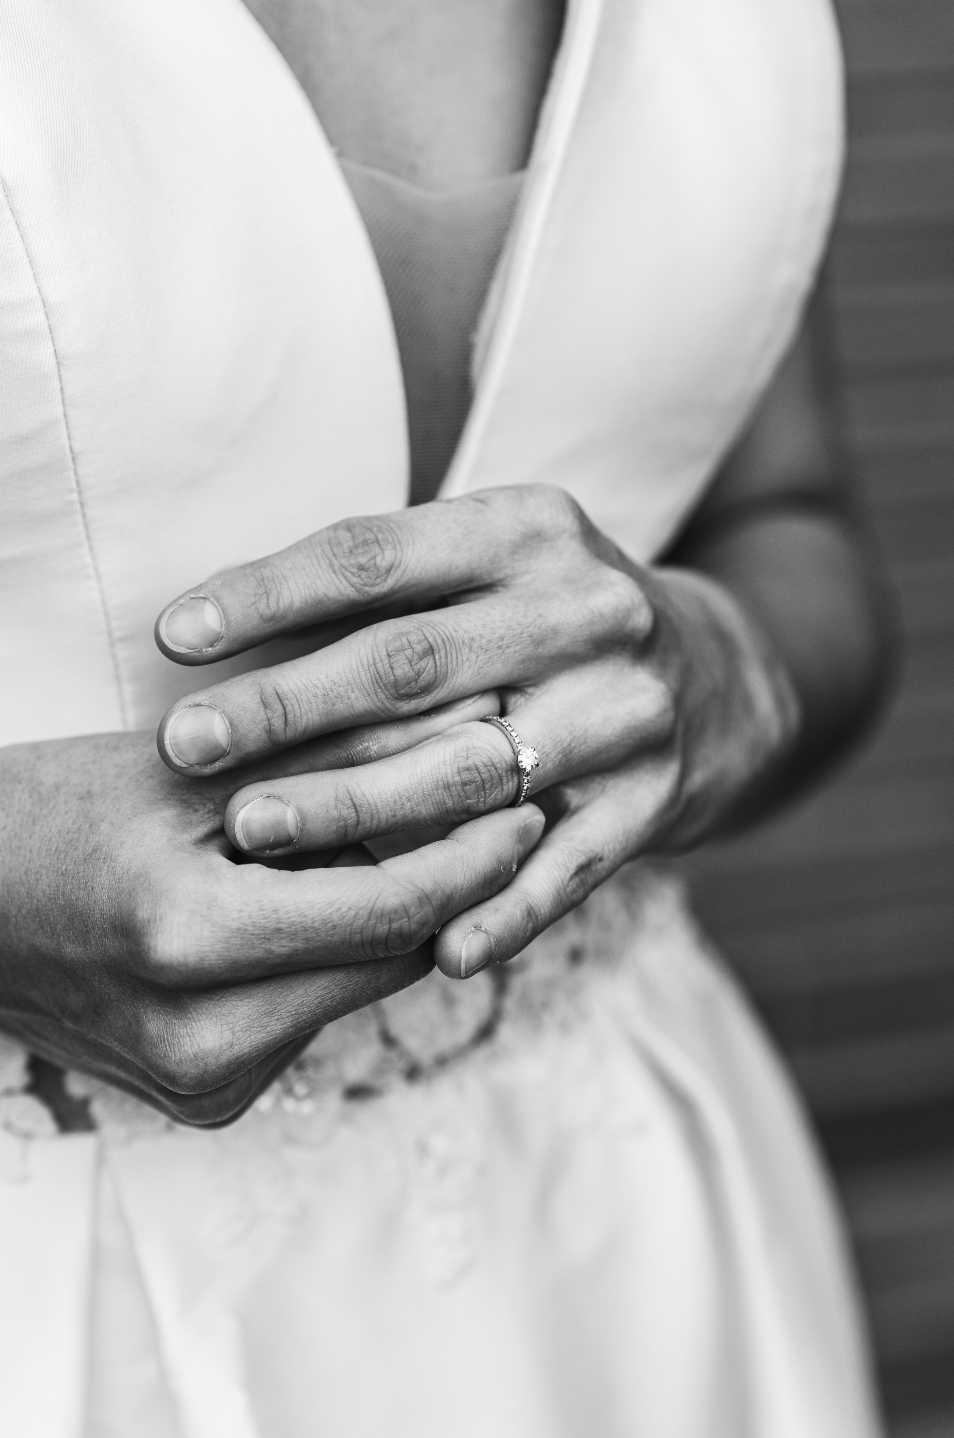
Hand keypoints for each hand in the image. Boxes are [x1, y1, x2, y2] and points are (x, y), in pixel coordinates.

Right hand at [0, 712, 541, 1122]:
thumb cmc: (49, 813)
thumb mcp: (185, 768)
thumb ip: (325, 762)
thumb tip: (464, 743)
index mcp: (190, 942)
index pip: (388, 910)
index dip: (470, 856)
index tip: (524, 804)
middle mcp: (201, 1042)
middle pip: (390, 964)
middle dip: (458, 891)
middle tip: (510, 817)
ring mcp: (199, 1084)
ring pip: (357, 992)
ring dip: (402, 923)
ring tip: (436, 844)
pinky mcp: (201, 1097)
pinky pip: (311, 1017)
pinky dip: (339, 957)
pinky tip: (343, 898)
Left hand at [154, 485, 799, 980]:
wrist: (722, 676)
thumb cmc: (553, 616)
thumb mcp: (494, 559)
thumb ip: (390, 585)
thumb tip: (218, 630)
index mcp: (529, 531)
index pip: (379, 555)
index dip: (270, 593)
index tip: (174, 635)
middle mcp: (586, 612)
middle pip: (411, 664)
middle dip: (286, 707)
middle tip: (185, 746)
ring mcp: (626, 712)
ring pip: (471, 772)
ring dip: (354, 810)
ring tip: (253, 835)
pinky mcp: (655, 802)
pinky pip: (566, 868)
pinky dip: (500, 912)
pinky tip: (429, 951)